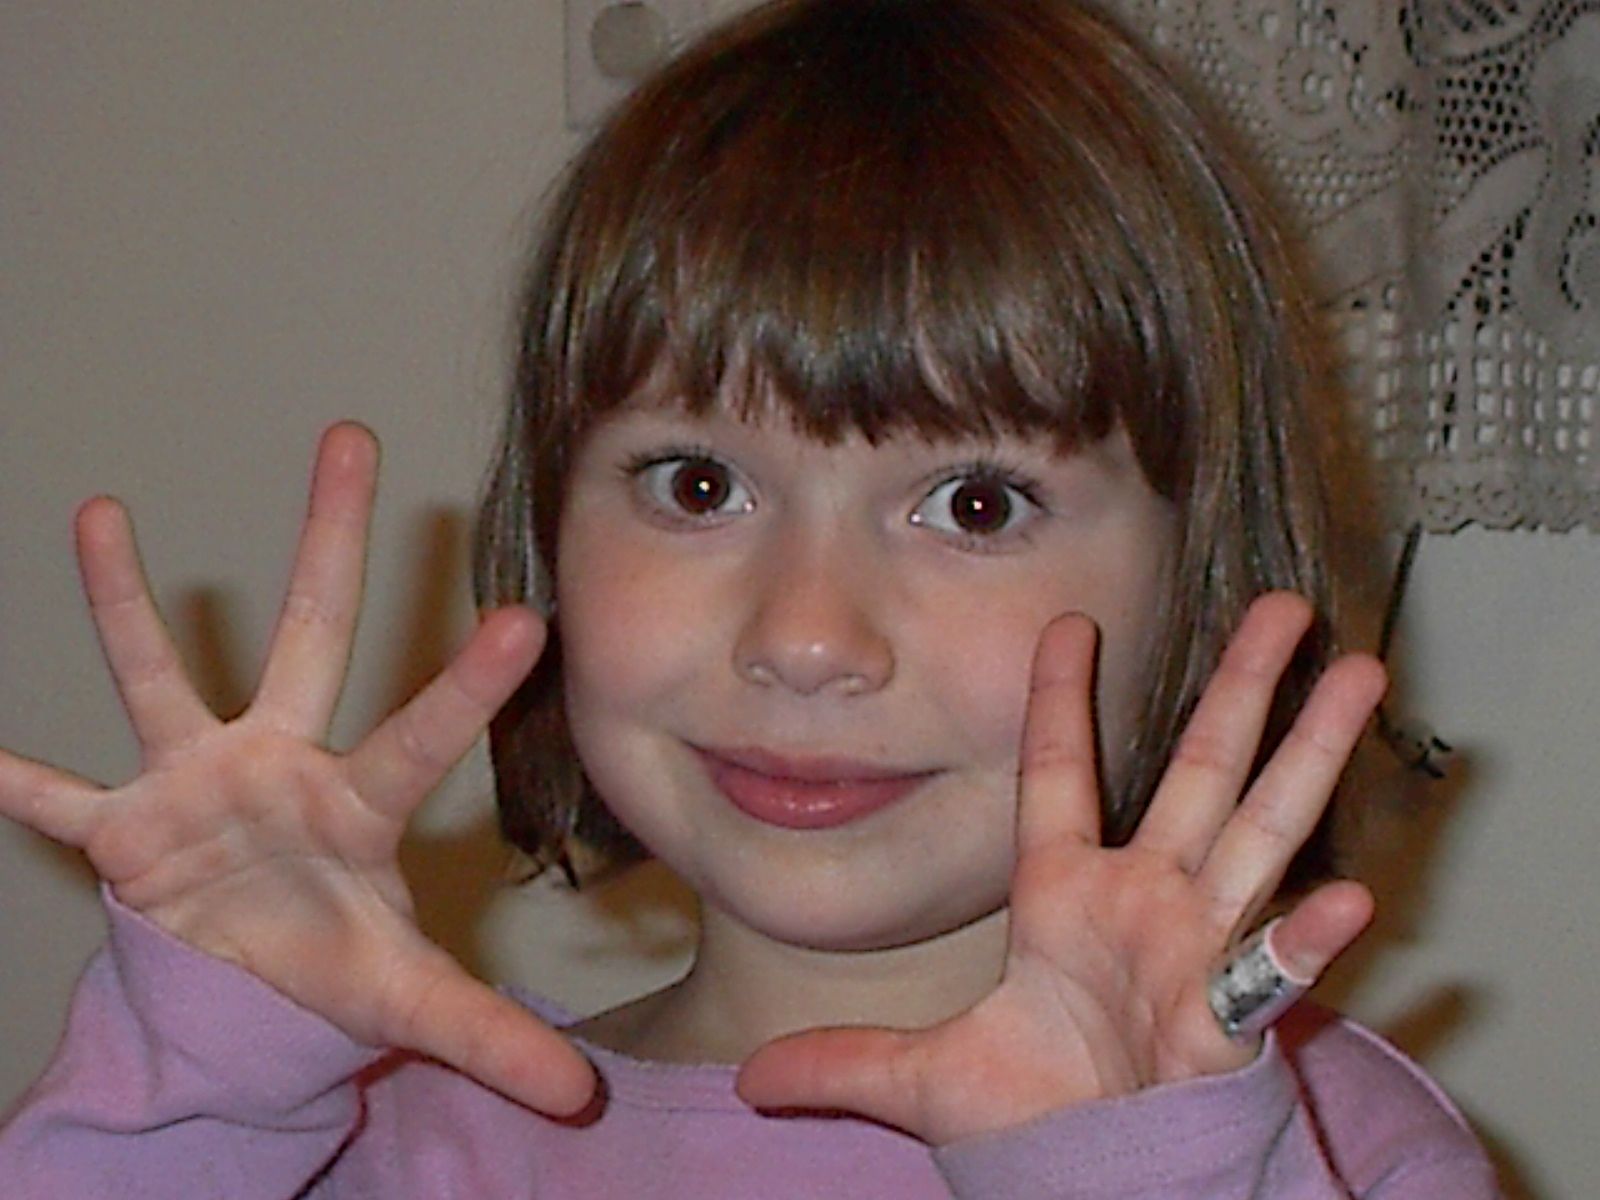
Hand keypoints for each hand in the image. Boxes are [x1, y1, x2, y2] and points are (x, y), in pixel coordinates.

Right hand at [0, 423, 593, 1116]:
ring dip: (127, 607)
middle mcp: (283, 764)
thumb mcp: (409, 1002)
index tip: (525, 618)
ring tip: (106, 514)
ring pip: (162, 678)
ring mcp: (199, 784)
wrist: (250, 986)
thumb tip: (576, 1097)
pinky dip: (17, 783)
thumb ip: (488, 1037)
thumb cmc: (336, 965)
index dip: (470, 688)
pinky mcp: (125, 827)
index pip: (423, 737)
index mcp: (361, 804)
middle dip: (332, 540)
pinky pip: (56, 802)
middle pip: (315, 634)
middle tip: (353, 437)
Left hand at [737, 593, 1385, 1143]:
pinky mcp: (1230, 1018)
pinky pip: (1275, 968)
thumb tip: (746, 1078)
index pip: (1057, 773)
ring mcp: (1196, 948)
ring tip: (1358, 675)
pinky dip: (1308, 938)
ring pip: (1260, 829)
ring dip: (1308, 756)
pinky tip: (1347, 894)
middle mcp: (1145, 900)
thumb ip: (844, 1062)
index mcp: (1065, 894)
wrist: (1089, 1183)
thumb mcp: (923, 1078)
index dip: (1059, 699)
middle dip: (1241, 689)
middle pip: (1200, 770)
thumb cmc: (1030, 1119)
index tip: (1067, 621)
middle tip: (1284, 606)